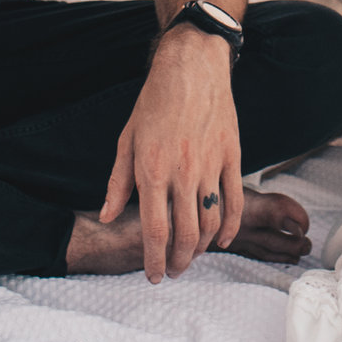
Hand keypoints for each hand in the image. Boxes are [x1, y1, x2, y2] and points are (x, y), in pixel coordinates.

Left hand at [98, 26, 240, 281]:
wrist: (192, 66)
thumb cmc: (155, 101)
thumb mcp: (126, 139)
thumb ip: (117, 182)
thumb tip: (107, 215)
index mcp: (152, 170)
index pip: (155, 231)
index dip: (155, 260)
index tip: (154, 275)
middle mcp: (182, 173)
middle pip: (185, 235)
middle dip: (178, 262)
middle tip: (173, 271)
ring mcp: (210, 166)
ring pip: (210, 223)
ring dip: (201, 247)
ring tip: (191, 255)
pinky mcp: (231, 157)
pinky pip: (235, 202)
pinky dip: (230, 228)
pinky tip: (221, 240)